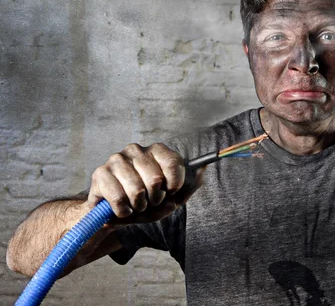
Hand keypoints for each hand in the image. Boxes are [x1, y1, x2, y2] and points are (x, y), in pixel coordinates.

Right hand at [88, 143, 203, 223]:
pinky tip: (123, 210)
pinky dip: (124, 212)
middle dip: (155, 199)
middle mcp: (136, 150)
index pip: (172, 162)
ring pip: (137, 191)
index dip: (174, 184)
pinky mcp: (100, 174)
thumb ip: (190, 184)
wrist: (116, 215)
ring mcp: (116, 160)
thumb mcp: (173, 198)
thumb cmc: (148, 203)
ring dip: (139, 207)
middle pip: (155, 179)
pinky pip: (119, 200)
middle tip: (150, 202)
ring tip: (136, 206)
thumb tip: (202, 168)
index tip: (171, 192)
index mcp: (156, 151)